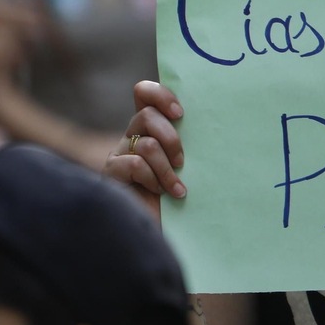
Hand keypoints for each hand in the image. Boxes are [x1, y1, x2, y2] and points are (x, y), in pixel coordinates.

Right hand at [102, 81, 185, 221]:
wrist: (159, 230)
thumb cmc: (179, 197)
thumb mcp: (187, 164)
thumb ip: (189, 142)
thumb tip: (212, 121)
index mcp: (150, 127)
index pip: (144, 93)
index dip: (160, 94)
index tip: (180, 113)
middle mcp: (132, 136)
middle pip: (147, 115)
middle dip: (171, 137)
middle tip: (182, 161)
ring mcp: (120, 153)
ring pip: (147, 144)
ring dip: (166, 168)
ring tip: (176, 187)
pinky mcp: (111, 172)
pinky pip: (136, 164)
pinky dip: (154, 180)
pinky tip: (160, 194)